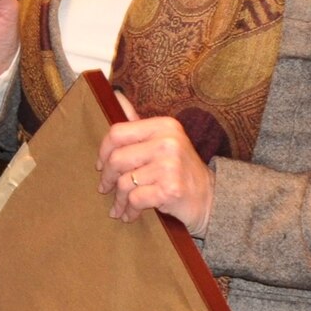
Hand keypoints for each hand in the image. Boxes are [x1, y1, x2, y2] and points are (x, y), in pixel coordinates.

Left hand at [96, 97, 214, 237]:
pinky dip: (129, 210)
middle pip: (118, 159)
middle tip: (105, 188)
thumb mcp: (164, 139)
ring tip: (118, 206)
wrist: (210, 199)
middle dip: (107, 177)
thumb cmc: (180, 169)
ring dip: (119, 199)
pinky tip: (129, 215)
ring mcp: (170, 166)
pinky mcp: (170, 190)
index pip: (118, 133)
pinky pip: (136, 199)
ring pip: (125, 182)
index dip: (103, 151)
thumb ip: (138, 121)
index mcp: (163, 125)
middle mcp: (167, 142)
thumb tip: (115, 95)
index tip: (100, 164)